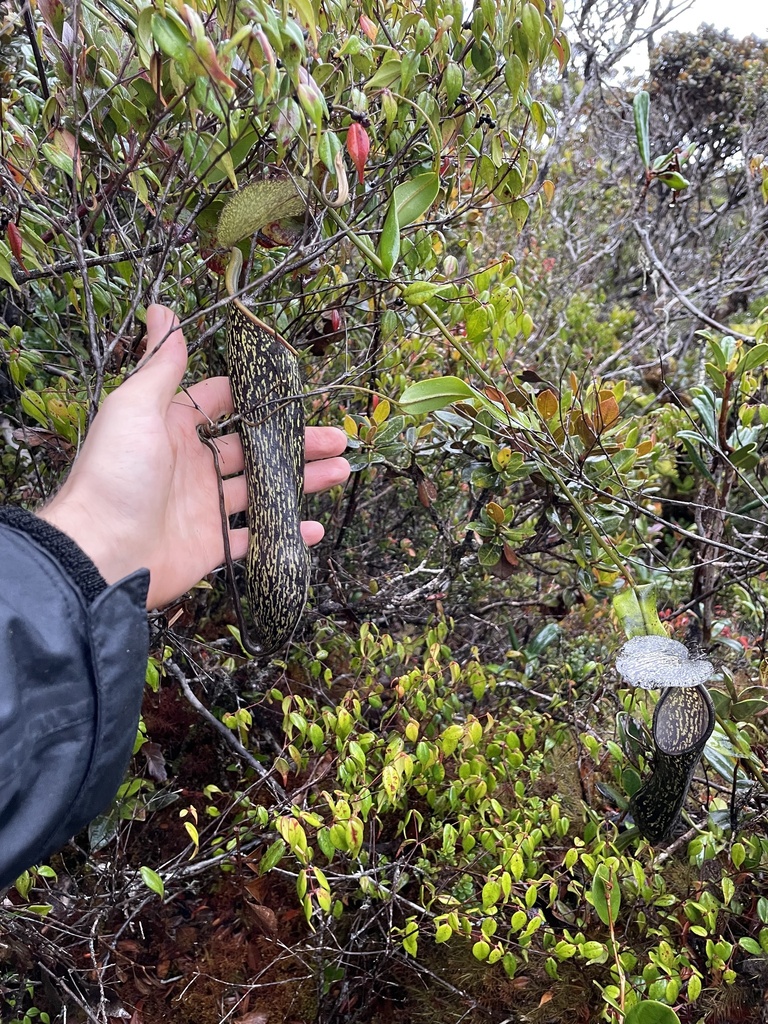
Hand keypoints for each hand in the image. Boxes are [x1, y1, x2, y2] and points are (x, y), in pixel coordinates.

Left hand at [38, 304, 349, 608]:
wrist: (98, 552)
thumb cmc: (115, 474)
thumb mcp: (135, 407)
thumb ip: (160, 364)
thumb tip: (163, 309)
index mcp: (173, 430)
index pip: (221, 404)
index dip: (256, 397)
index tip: (294, 391)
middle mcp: (192, 466)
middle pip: (255, 448)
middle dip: (297, 442)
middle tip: (338, 438)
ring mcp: (203, 508)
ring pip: (263, 490)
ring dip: (303, 480)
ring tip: (341, 470)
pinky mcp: (211, 547)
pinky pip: (255, 539)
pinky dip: (286, 534)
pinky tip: (314, 527)